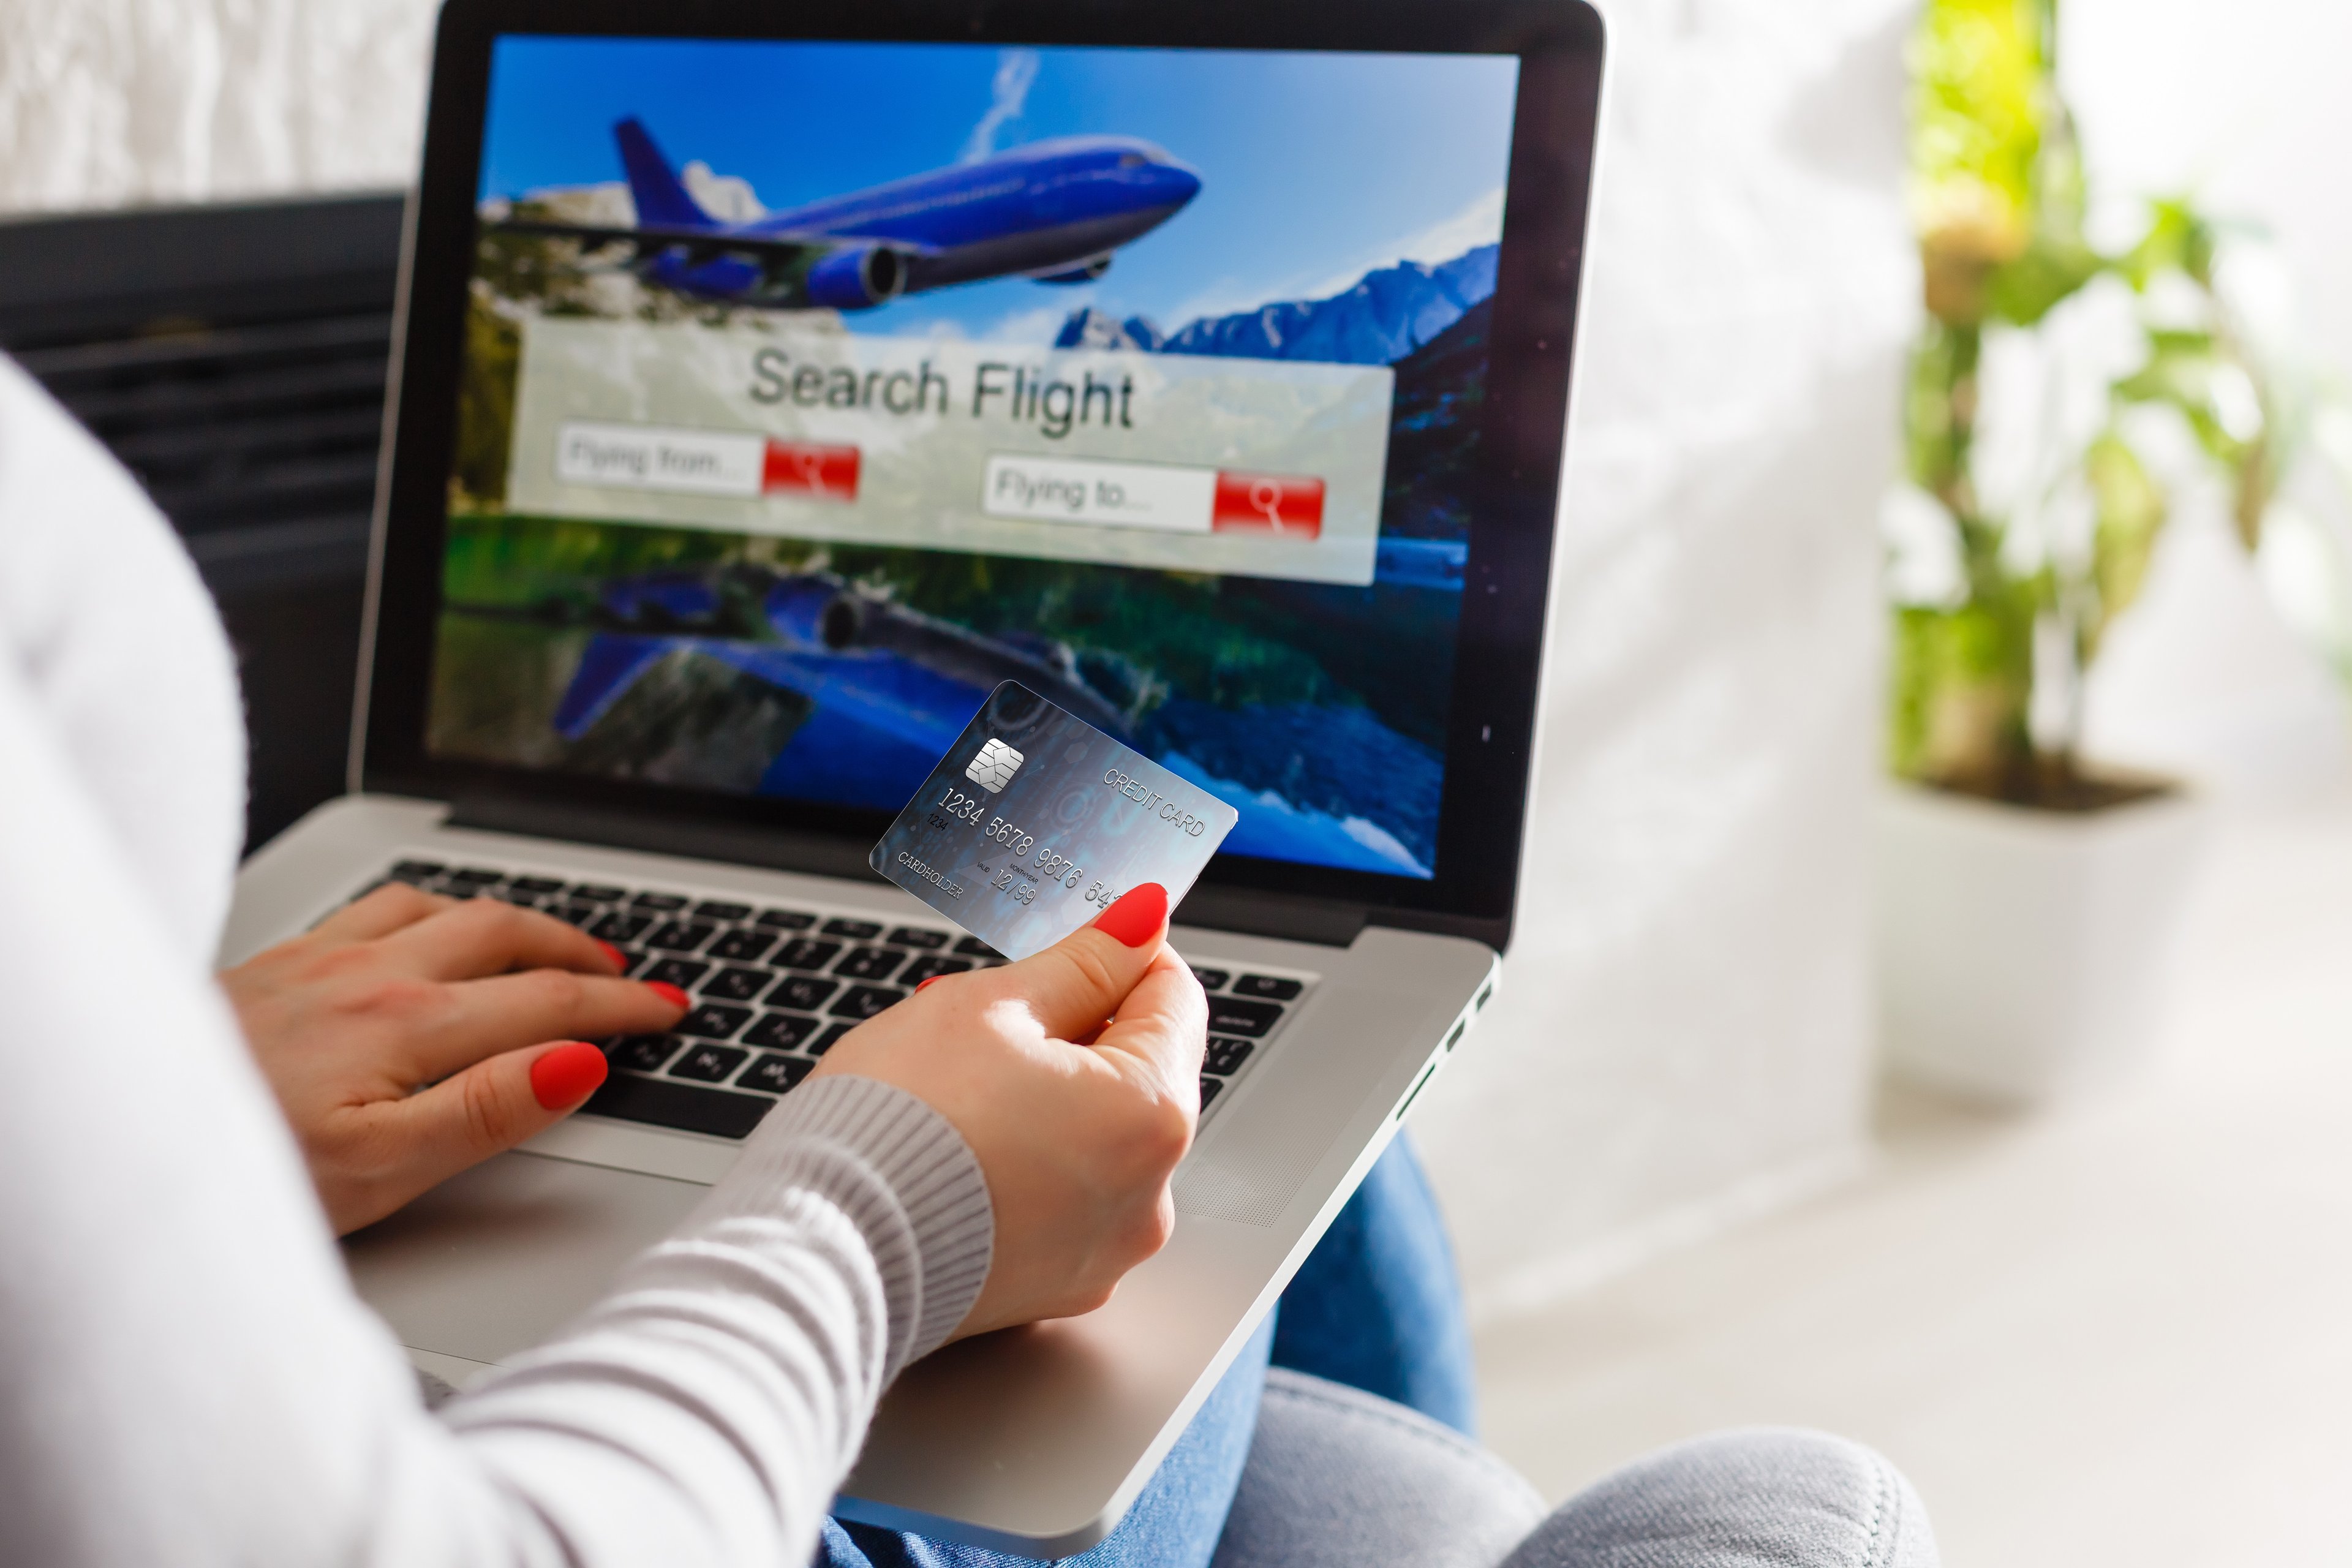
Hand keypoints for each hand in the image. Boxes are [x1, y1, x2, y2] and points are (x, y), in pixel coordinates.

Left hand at [220, 884, 687, 1233]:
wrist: (110, 1129)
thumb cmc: (236, 1166)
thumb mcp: (381, 1169)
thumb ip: (489, 1110)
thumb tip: (580, 1061)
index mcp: (410, 1022)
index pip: (551, 1003)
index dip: (623, 1007)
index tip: (669, 1010)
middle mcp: (369, 972)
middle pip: (506, 933)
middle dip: (580, 952)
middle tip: (625, 977)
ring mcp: (317, 958)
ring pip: (444, 907)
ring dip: (511, 921)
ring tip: (543, 945)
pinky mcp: (274, 962)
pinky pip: (378, 906)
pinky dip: (432, 909)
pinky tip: (424, 930)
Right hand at [812, 883, 1204, 1336]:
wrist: (820, 1250)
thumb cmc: (897, 1125)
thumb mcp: (990, 1007)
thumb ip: (1081, 963)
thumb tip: (1140, 924)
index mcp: (1151, 1115)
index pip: (1174, 1001)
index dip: (1122, 957)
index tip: (1079, 944)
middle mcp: (1148, 1197)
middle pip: (1137, 1077)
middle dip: (1073, 1034)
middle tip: (990, 1021)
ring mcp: (1103, 1254)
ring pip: (1096, 1141)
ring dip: (1046, 1099)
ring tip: (959, 1088)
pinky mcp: (1054, 1288)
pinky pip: (1060, 1203)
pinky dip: (1025, 1166)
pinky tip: (959, 1148)